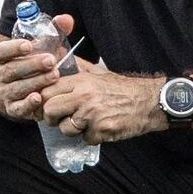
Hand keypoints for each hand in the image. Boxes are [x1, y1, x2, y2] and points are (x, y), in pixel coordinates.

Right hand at [0, 13, 75, 121]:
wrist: (16, 88)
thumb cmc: (30, 61)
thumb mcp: (39, 45)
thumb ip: (53, 31)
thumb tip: (66, 20)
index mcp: (1, 57)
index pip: (2, 51)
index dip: (14, 48)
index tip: (29, 45)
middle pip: (12, 70)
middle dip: (32, 65)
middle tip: (50, 60)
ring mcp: (5, 92)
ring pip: (17, 88)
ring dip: (36, 81)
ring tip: (54, 75)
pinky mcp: (12, 108)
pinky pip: (18, 108)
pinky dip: (27, 104)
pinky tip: (38, 98)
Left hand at [40, 65, 160, 142]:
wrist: (149, 102)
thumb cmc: (121, 88)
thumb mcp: (97, 72)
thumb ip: (75, 66)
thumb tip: (56, 54)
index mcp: (81, 81)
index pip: (47, 91)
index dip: (43, 100)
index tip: (48, 104)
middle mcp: (84, 97)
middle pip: (49, 110)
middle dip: (52, 117)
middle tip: (61, 117)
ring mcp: (92, 115)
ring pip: (65, 128)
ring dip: (73, 129)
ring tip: (86, 122)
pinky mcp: (101, 131)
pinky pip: (84, 139)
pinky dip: (91, 137)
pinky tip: (100, 127)